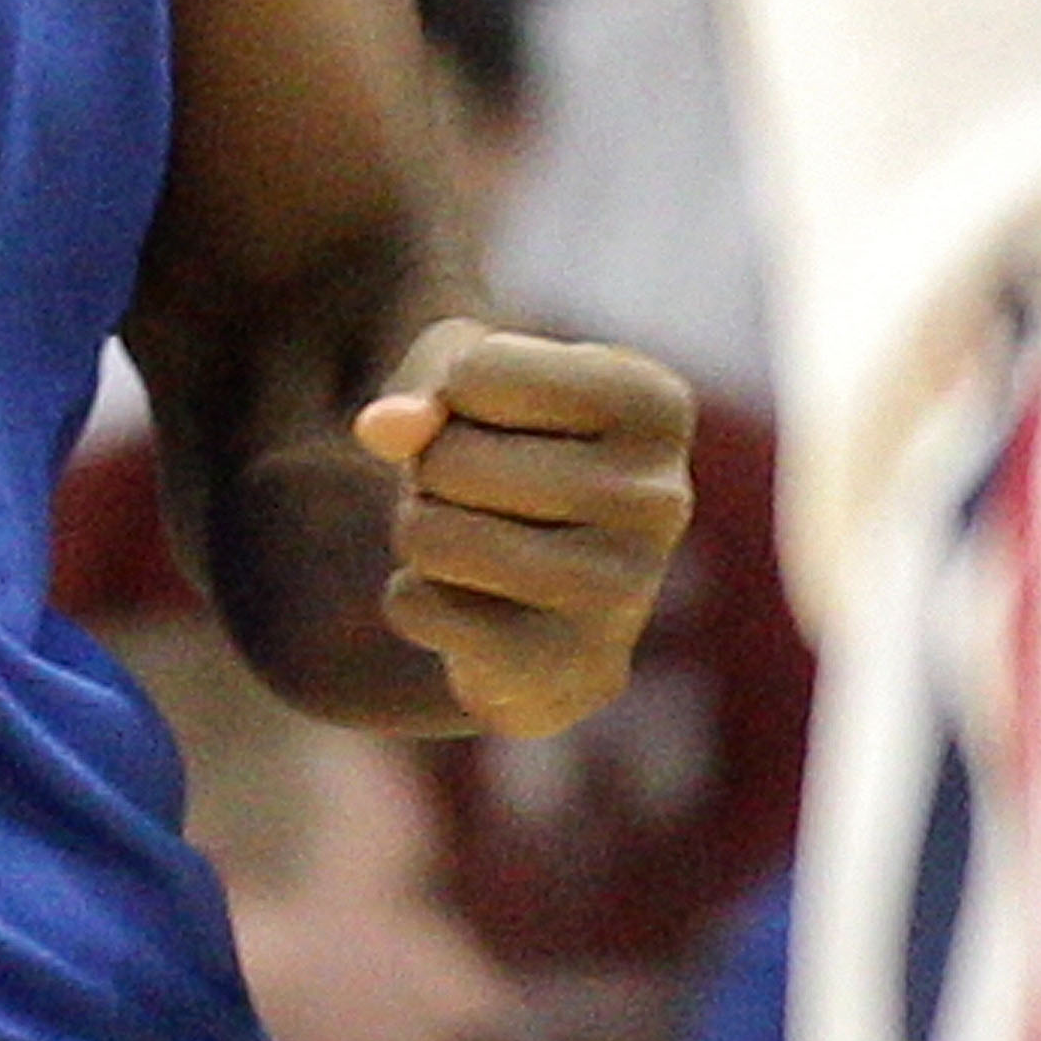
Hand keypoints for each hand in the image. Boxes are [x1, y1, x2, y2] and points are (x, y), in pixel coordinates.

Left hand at [351, 321, 694, 738]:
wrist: (554, 606)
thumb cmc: (516, 456)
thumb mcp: (472, 381)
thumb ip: (424, 377)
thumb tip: (382, 426)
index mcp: (654, 404)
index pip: (477, 373)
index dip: (456, 397)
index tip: (505, 427)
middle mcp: (659, 496)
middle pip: (446, 458)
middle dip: (433, 474)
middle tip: (486, 497)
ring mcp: (622, 591)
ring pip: (428, 535)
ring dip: (422, 535)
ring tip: (479, 544)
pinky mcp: (566, 667)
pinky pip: (416, 608)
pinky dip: (418, 603)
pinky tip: (479, 607)